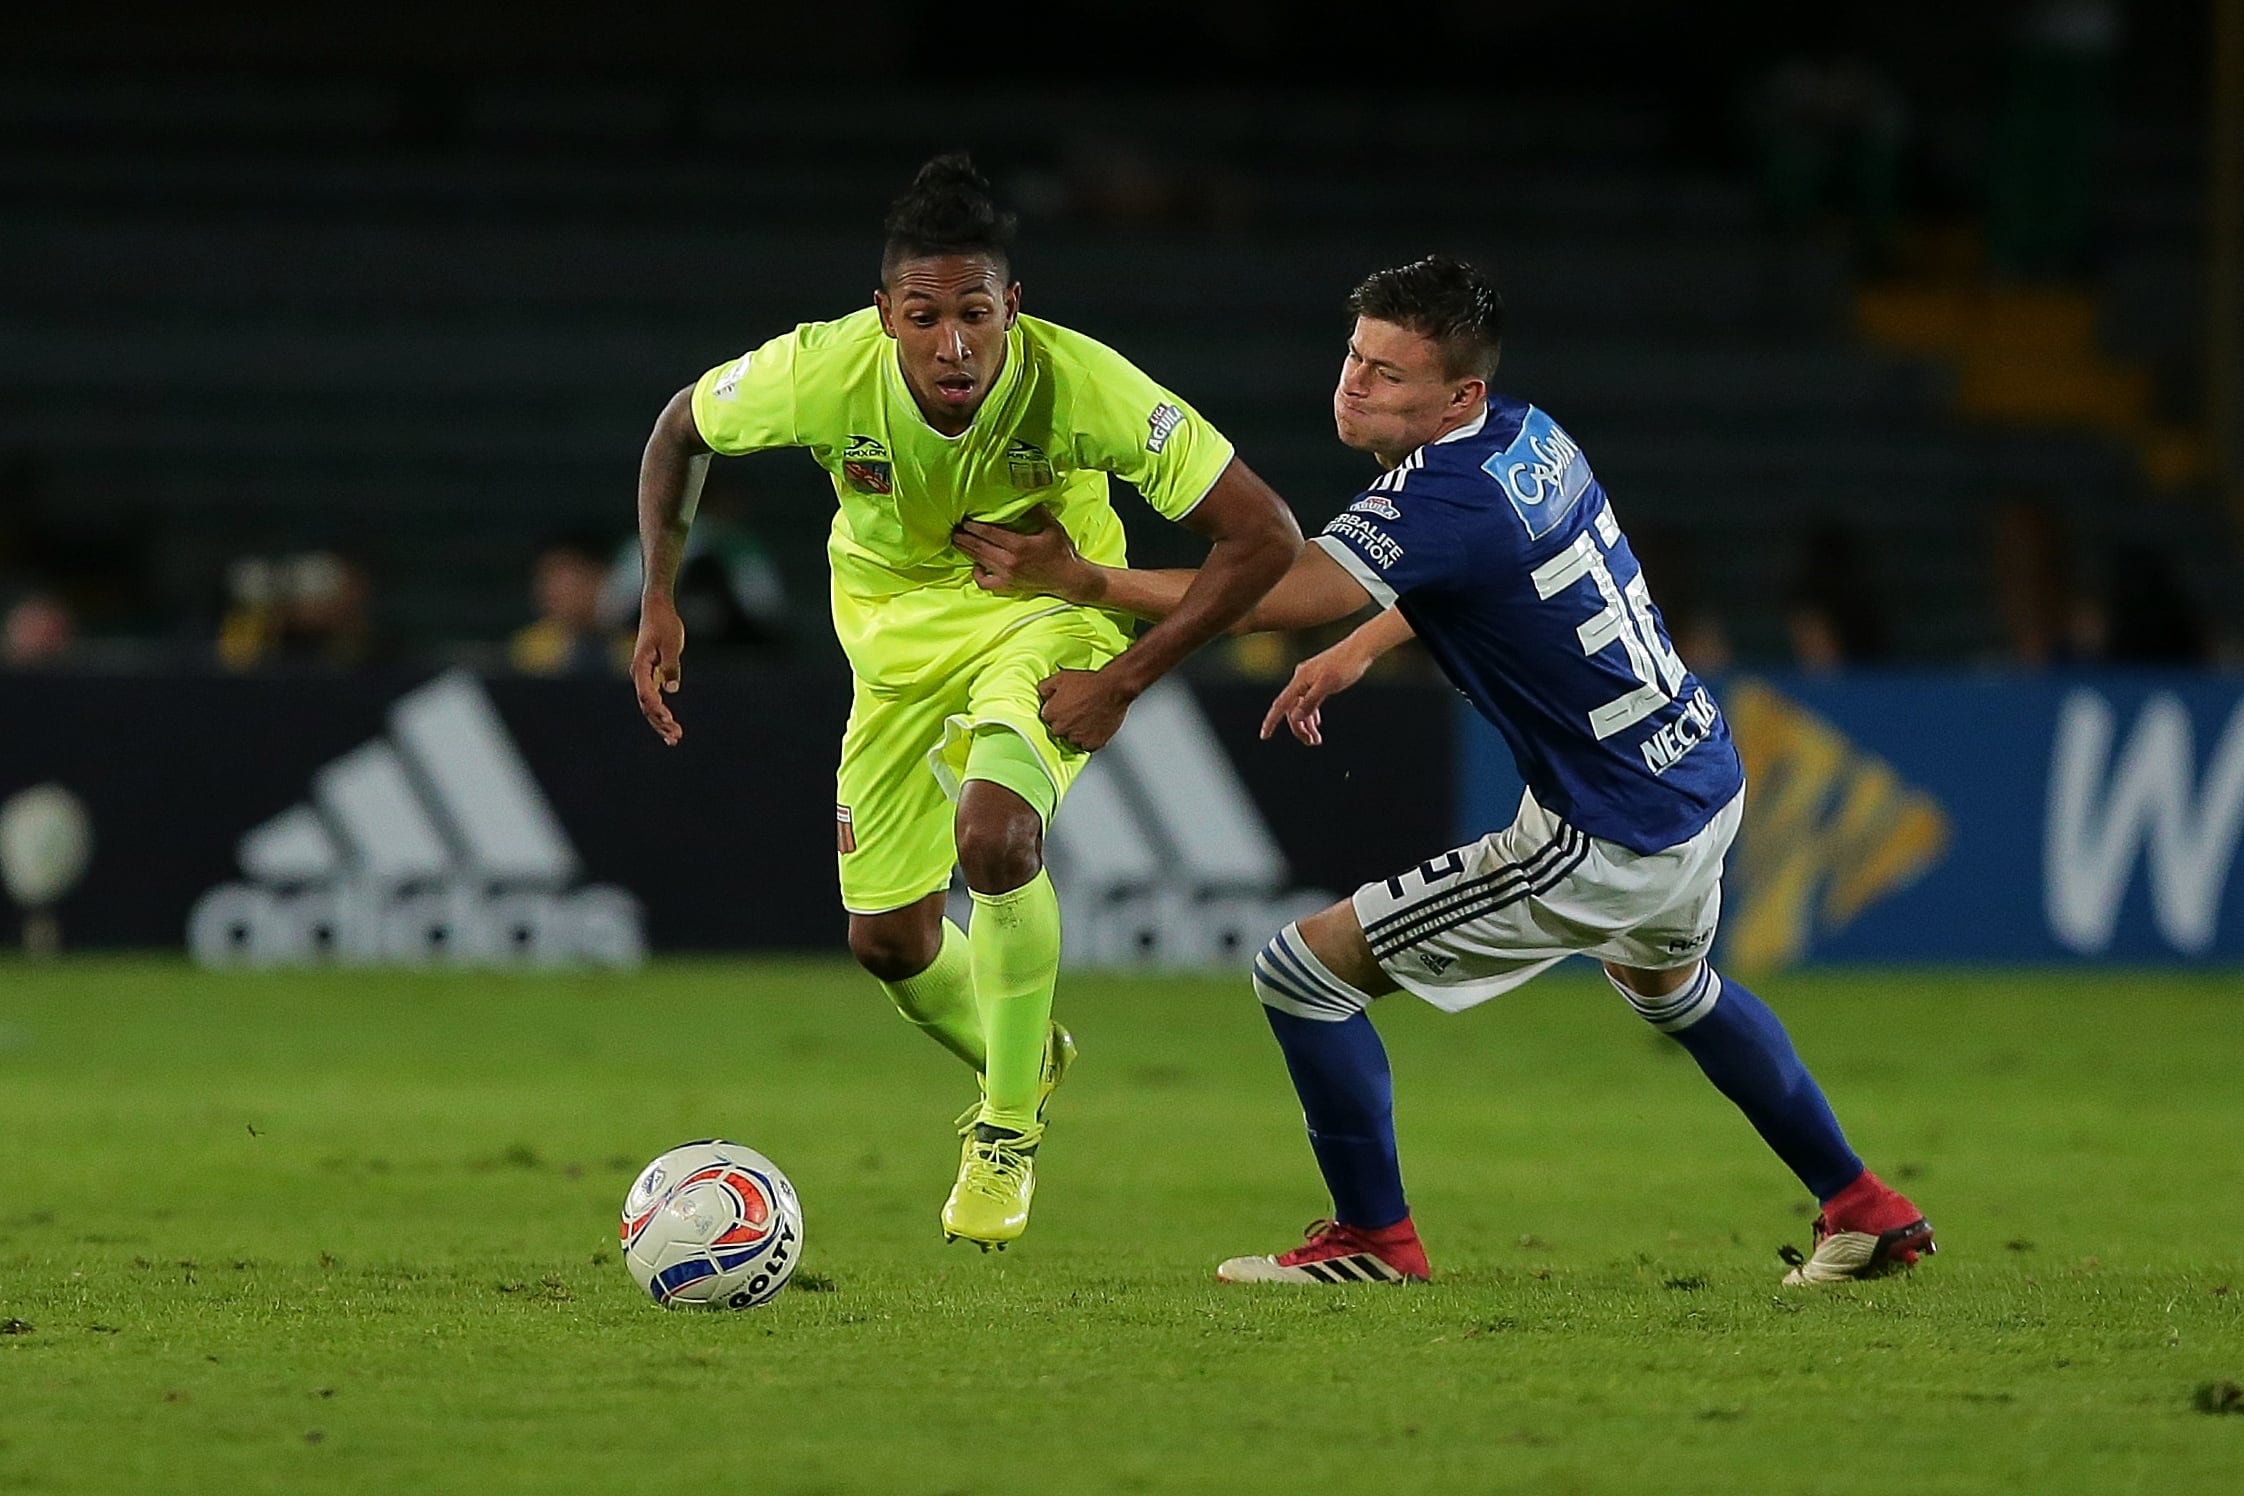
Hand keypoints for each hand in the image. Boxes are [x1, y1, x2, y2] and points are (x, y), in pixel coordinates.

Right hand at [632, 594, 685, 745]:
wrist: (657, 608)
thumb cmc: (664, 624)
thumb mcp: (672, 643)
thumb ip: (671, 665)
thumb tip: (672, 689)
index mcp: (640, 666)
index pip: (646, 693)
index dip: (656, 709)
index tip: (668, 719)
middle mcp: (638, 674)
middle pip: (646, 705)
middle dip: (660, 723)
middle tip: (675, 738)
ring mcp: (643, 676)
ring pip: (648, 705)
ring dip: (660, 722)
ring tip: (675, 738)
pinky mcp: (650, 675)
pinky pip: (653, 698)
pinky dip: (661, 712)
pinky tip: (670, 724)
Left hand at [953, 506, 1099, 600]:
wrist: (1069, 579)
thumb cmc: (1061, 552)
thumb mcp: (1052, 527)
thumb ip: (1037, 511)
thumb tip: (1025, 495)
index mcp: (1018, 545)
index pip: (988, 533)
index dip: (973, 526)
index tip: (964, 519)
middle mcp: (1009, 562)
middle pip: (978, 547)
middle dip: (964, 537)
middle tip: (953, 527)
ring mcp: (1006, 576)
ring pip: (979, 561)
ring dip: (966, 550)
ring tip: (957, 540)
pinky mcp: (1007, 586)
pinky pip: (985, 583)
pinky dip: (977, 574)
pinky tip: (977, 565)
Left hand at [1037, 667, 1138, 752]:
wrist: (1113, 689)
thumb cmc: (1090, 684)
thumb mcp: (1061, 678)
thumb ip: (1045, 688)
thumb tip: (1042, 694)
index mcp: (1052, 714)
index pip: (1047, 718)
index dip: (1056, 711)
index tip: (1063, 707)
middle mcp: (1062, 728)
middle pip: (1058, 730)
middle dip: (1065, 722)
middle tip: (1077, 711)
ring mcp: (1077, 737)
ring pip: (1072, 739)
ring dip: (1077, 732)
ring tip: (1086, 718)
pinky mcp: (1092, 743)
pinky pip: (1087, 746)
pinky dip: (1089, 739)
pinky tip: (1093, 727)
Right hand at [1260, 638, 1376, 746]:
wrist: (1361, 648)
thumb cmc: (1346, 665)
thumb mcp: (1327, 685)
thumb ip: (1310, 702)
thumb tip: (1294, 717)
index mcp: (1300, 680)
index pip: (1281, 705)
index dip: (1271, 721)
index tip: (1264, 736)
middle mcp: (1301, 679)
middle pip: (1292, 709)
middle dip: (1299, 728)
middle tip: (1313, 743)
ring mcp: (1309, 679)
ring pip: (1301, 706)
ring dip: (1307, 724)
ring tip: (1316, 739)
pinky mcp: (1319, 679)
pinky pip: (1309, 700)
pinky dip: (1312, 713)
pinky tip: (1317, 722)